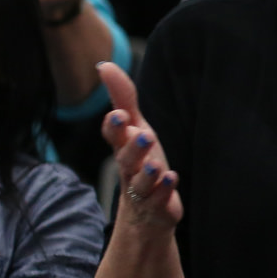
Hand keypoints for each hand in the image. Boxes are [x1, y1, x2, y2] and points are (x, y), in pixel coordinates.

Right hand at [96, 62, 183, 230]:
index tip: (118, 115)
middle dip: (133, 147)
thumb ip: (122, 98)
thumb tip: (104, 65)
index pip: (113, 136)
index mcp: (123, 147)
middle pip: (126, 158)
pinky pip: (159, 199)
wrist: (145, 212)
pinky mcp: (159, 205)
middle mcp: (130, 168)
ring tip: (155, 164)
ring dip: (148, 173)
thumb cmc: (139, 161)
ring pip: (141, 182)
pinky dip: (164, 190)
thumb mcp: (134, 127)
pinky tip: (171, 179)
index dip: (114, 127)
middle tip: (144, 135)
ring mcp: (143, 189)